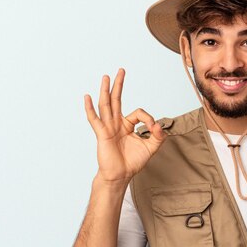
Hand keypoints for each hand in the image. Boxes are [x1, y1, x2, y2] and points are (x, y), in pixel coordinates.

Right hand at [84, 68, 165, 182]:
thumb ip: (158, 136)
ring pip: (106, 105)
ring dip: (106, 90)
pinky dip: (90, 108)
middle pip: (117, 100)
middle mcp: (116, 124)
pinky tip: (87, 97)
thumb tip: (158, 125)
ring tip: (106, 77)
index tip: (153, 129)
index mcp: (127, 125)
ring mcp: (108, 128)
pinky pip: (95, 119)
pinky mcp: (102, 134)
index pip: (138, 113)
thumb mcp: (151, 148)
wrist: (120, 175)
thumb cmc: (132, 162)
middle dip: (119, 85)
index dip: (148, 118)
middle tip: (121, 70)